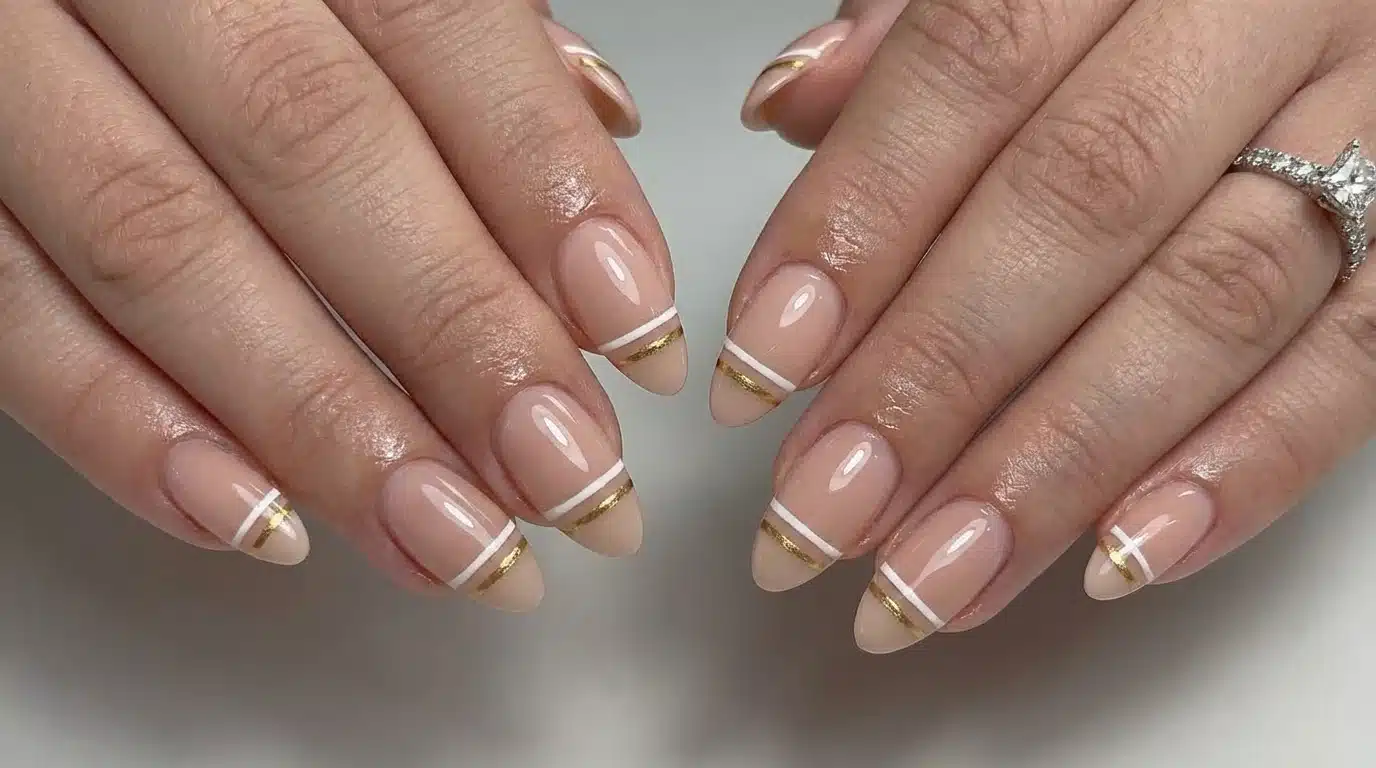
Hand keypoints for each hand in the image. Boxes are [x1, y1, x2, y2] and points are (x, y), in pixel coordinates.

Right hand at [0, 0, 685, 610]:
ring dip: (325, 422)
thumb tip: (598, 117)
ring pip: (162, 248)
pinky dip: (126, 428)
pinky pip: (5, 309)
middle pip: (317, 152)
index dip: (547, 186)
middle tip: (572, 479)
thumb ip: (459, 21)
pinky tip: (262, 521)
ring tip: (457, 543)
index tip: (636, 332)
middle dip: (461, 336)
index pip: (435, 30)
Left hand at [725, 0, 1375, 651]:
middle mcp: (1259, 15)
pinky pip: (1356, 359)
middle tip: (819, 514)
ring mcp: (1371, 126)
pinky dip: (1240, 471)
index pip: (971, 67)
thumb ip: (910, 32)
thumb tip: (789, 105)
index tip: (759, 367)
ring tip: (931, 580)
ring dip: (1053, 466)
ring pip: (1209, 303)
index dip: (856, 223)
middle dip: (931, 381)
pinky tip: (1115, 559)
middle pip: (1078, 203)